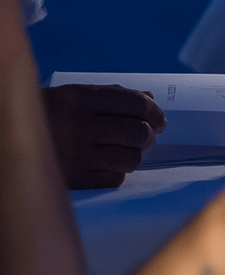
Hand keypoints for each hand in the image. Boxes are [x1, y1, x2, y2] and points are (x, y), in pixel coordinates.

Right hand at [41, 84, 165, 188]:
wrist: (8, 138)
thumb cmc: (46, 113)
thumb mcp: (74, 95)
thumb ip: (111, 95)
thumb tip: (149, 97)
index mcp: (79, 98)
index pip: (133, 103)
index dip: (154, 111)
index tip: (160, 119)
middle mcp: (79, 126)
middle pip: (136, 132)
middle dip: (149, 135)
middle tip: (149, 136)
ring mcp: (76, 155)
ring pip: (129, 158)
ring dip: (136, 155)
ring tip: (131, 152)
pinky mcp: (72, 180)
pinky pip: (113, 178)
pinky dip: (118, 172)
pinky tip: (110, 166)